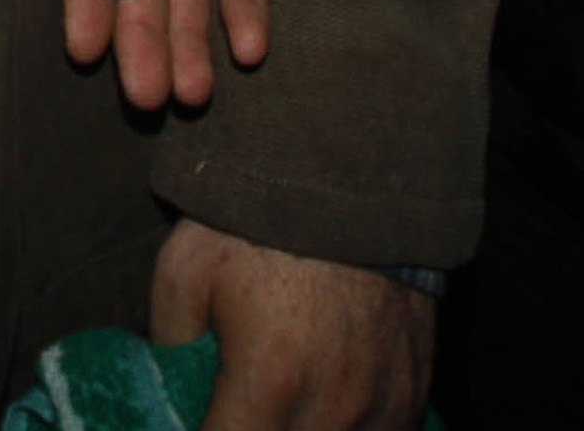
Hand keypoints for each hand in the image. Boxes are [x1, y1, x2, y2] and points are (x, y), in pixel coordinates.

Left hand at [153, 222, 432, 430]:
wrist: (351, 179)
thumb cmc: (258, 223)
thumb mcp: (183, 273)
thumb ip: (171, 351)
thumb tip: (172, 396)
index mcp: (271, 382)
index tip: (190, 420)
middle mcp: (334, 410)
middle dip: (248, 430)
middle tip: (230, 406)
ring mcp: (382, 408)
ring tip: (271, 404)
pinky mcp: (412, 395)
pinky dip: (345, 430)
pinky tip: (317, 408)